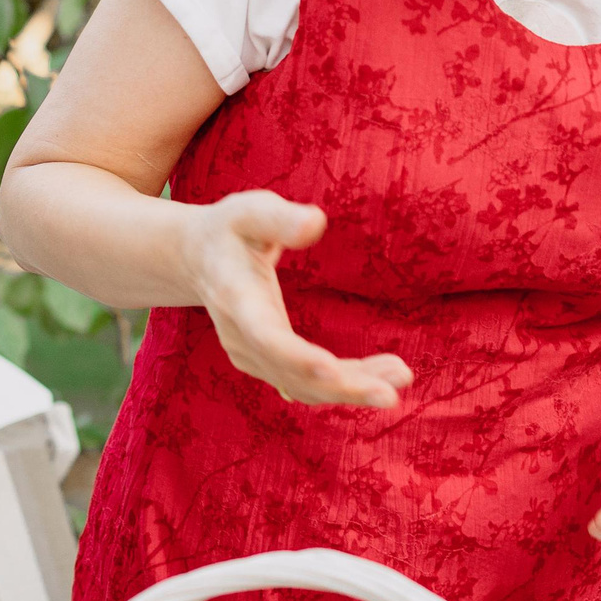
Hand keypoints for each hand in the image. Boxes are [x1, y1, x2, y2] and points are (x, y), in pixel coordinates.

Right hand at [184, 192, 413, 406]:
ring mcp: (253, 356)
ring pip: (305, 386)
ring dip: (353, 386)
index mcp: (236, 299)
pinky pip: (307, 383)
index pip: (265, 336)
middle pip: (293, 374)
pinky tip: (381, 377)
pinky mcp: (268, 362)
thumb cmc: (230, 229)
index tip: (332, 370)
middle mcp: (242, 338)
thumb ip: (280, 217)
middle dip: (343, 385)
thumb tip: (317, 222)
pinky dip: (344, 383)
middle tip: (394, 389)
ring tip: (402, 375)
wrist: (198, 258)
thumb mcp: (249, 211)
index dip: (297, 357)